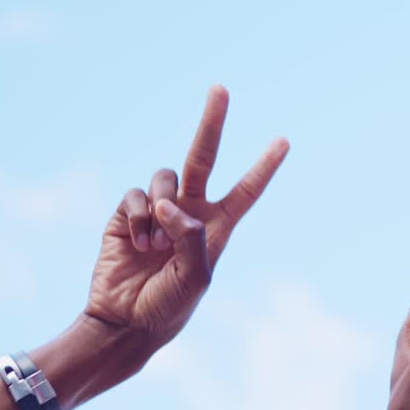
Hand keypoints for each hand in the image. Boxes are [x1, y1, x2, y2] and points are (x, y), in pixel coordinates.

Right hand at [86, 85, 287, 363]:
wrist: (125, 322)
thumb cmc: (168, 306)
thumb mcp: (195, 277)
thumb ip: (192, 237)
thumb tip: (172, 204)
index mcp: (217, 227)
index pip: (246, 191)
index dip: (264, 167)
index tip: (284, 142)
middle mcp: (189, 211)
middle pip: (204, 157)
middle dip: (212, 123)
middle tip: (221, 88)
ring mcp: (158, 210)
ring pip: (165, 176)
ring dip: (161, 207)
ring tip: (155, 243)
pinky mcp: (127, 213)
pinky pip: (136, 195)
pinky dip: (139, 216)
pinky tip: (137, 241)